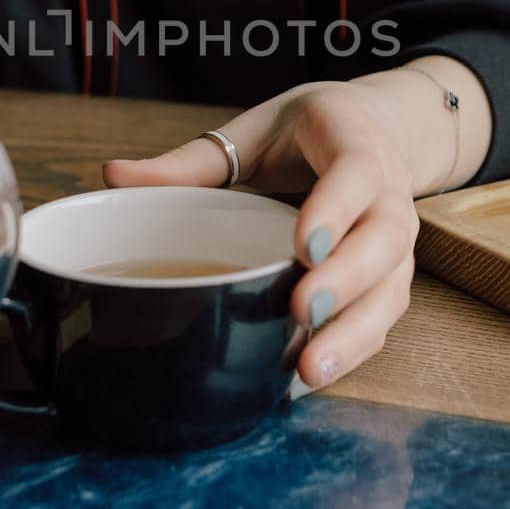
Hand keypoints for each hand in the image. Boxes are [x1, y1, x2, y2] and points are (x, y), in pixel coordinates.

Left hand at [103, 80, 417, 392]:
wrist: (372, 130)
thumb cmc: (303, 134)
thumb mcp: (251, 133)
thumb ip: (190, 161)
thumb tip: (113, 177)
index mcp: (353, 143)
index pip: (356, 174)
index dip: (334, 210)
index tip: (301, 247)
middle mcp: (388, 194)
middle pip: (383, 240)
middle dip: (346, 281)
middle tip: (302, 312)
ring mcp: (396, 241)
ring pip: (390, 289)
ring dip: (354, 332)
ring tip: (308, 369)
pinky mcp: (390, 278)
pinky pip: (382, 319)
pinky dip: (351, 350)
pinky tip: (309, 378)